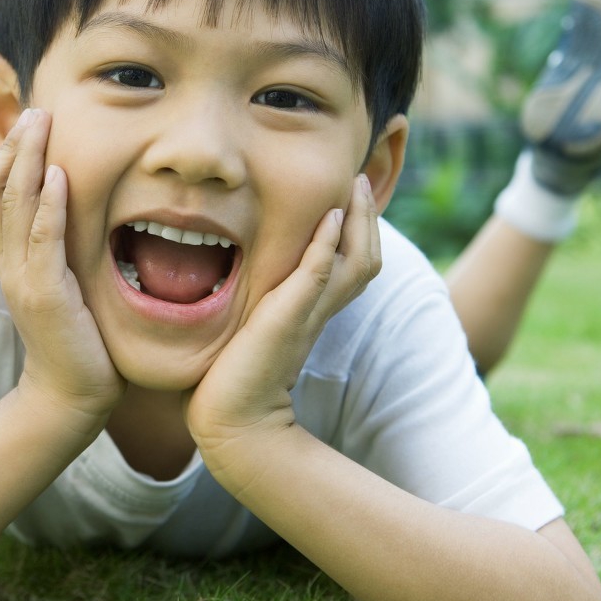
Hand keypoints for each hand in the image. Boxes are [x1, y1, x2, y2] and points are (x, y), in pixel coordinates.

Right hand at [0, 109, 125, 421]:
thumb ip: (58, 244)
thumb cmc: (78, 336)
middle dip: (10, 145)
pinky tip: (59, 175)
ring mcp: (22, 278)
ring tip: (41, 123)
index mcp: (10, 256)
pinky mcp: (45, 296)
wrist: (72, 396)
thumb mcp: (62, 279)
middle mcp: (8, 261)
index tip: (30, 120)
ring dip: (26, 160)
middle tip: (36, 109)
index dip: (4, 154)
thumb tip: (72, 202)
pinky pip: (42, 241)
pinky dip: (48, 205)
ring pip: (11, 206)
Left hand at [185, 174, 380, 451]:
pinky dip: (326, 245)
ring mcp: (307, 315)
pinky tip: (330, 217)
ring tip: (353, 187)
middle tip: (360, 179)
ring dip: (358, 222)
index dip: (358, 231)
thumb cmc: (235, 380)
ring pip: (353, 263)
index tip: (350, 197)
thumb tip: (253, 283)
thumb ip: (266, 307)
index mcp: (315, 313)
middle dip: (368, 217)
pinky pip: (316, 275)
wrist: (233, 422)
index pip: (351, 265)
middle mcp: (320, 312)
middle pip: (365, 259)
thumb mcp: (256, 330)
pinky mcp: (287, 318)